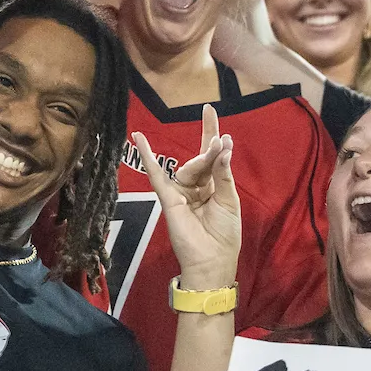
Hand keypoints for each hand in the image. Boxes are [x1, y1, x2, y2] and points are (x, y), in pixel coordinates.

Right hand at [144, 106, 238, 287]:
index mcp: (212, 186)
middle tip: (221, 141)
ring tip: (214, 151)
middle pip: (202, 159)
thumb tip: (222, 146)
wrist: (212, 261)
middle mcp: (195, 186)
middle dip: (211, 150)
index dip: (211, 133)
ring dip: (202, 158)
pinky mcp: (169, 199)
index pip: (211, 155)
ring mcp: (180, 191)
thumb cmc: (224, 234)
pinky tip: (140, 138)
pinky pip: (157, 175)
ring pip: (190, 167)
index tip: (209, 109)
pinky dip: (148, 157)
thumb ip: (223, 175)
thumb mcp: (230, 201)